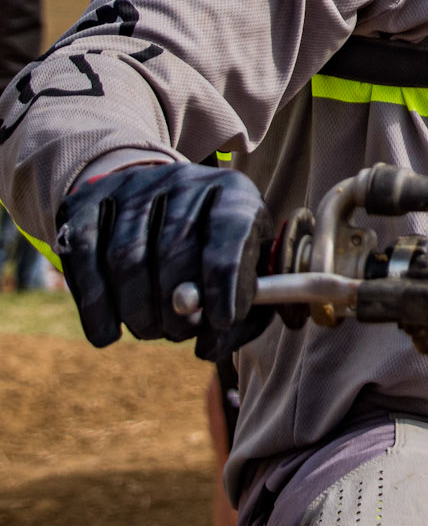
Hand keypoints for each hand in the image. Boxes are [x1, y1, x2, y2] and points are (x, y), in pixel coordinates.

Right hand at [56, 162, 273, 358]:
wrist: (160, 205)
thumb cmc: (213, 253)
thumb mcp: (245, 273)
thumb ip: (244, 314)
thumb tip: (209, 346)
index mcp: (232, 192)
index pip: (231, 231)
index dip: (225, 281)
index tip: (220, 321)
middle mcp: (183, 180)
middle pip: (174, 247)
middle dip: (176, 306)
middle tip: (178, 334)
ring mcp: (132, 186)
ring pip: (127, 256)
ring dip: (137, 310)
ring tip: (150, 330)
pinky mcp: (87, 202)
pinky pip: (84, 257)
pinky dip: (96, 304)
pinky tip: (108, 333)